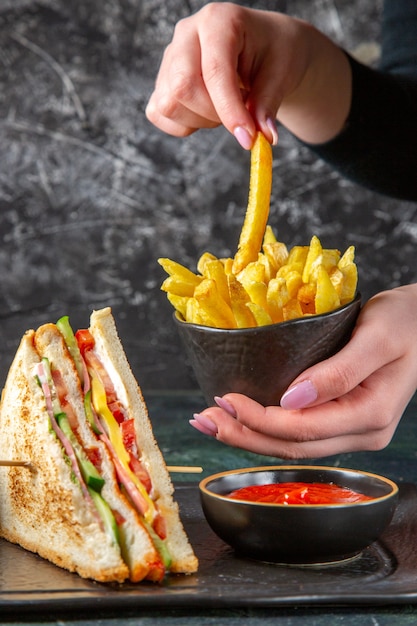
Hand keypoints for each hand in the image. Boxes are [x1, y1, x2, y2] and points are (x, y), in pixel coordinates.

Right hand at [146, 2, 351, 146]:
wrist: (265, 48)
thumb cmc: (274, 53)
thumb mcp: (281, 74)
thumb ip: (268, 105)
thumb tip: (263, 136)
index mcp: (219, 20)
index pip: (214, 71)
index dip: (230, 110)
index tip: (248, 138)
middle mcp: (187, 34)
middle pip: (183, 87)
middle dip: (214, 115)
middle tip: (241, 116)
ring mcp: (170, 57)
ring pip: (168, 104)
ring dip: (199, 120)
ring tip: (225, 109)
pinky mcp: (162, 80)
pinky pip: (158, 114)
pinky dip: (183, 125)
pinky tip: (207, 114)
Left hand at [190, 285, 416, 457]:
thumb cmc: (406, 322)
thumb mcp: (377, 336)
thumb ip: (340, 370)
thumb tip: (291, 399)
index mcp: (372, 415)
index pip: (304, 429)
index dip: (260, 419)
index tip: (226, 399)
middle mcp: (363, 432)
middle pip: (292, 446)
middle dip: (243, 435)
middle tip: (203, 420)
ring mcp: (353, 430)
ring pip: (292, 446)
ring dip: (248, 435)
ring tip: (210, 422)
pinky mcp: (342, 421)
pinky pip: (299, 434)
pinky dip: (265, 428)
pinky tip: (241, 420)